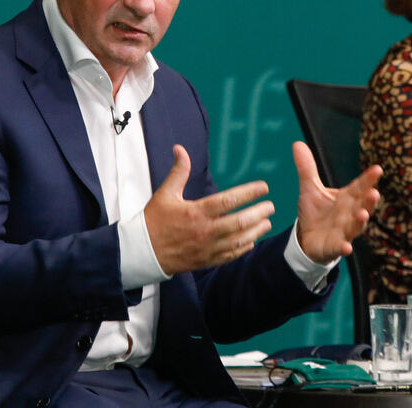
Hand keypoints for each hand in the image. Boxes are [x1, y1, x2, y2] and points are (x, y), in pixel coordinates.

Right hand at [144, 145, 274, 274]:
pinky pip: (229, 256)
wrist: (141, 252)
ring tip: (267, 223)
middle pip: (239, 222)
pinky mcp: (205, 261)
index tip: (264, 187)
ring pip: (238, 241)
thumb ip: (179, 171)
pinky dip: (242, 248)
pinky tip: (251, 241)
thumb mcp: (165, 194)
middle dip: (258, 213)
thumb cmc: (154, 221)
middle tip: (270, 206)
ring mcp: (206, 248)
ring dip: (255, 231)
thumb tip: (180, 149)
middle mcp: (204, 231)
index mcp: (196, 212)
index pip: (229, 200)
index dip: (249, 192)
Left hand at [291, 141, 381, 263]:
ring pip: (356, 226)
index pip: (359, 186)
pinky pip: (341, 247)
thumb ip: (307, 168)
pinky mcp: (335, 246)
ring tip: (363, 215)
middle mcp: (349, 213)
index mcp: (346, 198)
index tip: (377, 169)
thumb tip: (297, 143)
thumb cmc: (316, 211)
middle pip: (363, 205)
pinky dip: (344, 247)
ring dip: (361, 221)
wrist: (308, 238)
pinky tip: (347, 247)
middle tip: (375, 193)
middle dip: (369, 201)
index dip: (368, 179)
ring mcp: (344, 230)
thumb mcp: (310, 188)